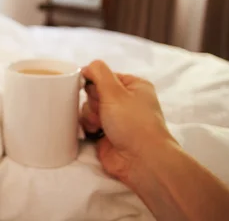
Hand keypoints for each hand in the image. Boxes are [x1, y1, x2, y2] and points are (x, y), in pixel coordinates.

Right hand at [81, 61, 177, 183]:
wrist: (141, 160)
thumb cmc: (132, 122)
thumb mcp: (115, 91)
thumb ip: (98, 72)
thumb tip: (87, 67)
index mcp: (133, 86)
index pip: (104, 75)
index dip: (95, 82)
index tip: (93, 90)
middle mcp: (125, 101)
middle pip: (94, 91)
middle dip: (93, 101)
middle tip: (102, 110)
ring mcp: (115, 119)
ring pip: (88, 107)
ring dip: (90, 115)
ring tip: (99, 125)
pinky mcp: (106, 134)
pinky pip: (88, 123)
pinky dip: (88, 126)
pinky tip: (94, 132)